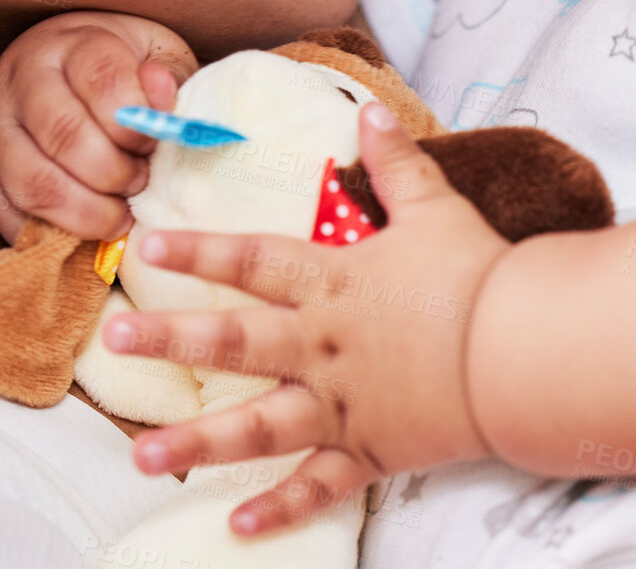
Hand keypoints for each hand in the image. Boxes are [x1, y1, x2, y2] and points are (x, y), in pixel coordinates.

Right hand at [0, 12, 195, 241]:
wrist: (60, 70)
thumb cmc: (119, 70)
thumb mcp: (153, 55)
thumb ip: (166, 76)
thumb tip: (160, 94)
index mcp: (71, 45)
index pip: (101, 78)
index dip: (135, 122)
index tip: (153, 143)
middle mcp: (22, 82)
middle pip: (64, 134)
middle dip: (115, 171)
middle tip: (140, 182)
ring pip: (34, 183)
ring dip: (88, 211)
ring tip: (119, 214)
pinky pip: (13, 218)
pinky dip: (56, 236)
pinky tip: (89, 232)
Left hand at [103, 103, 508, 534]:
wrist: (525, 350)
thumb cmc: (479, 275)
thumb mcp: (436, 206)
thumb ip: (396, 160)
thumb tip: (368, 109)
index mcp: (333, 282)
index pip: (253, 260)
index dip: (198, 251)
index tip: (144, 246)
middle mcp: (322, 346)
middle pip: (233, 342)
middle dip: (168, 339)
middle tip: (111, 340)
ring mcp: (342, 405)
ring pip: (256, 426)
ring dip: (195, 442)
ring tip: (139, 456)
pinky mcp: (373, 452)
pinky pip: (319, 487)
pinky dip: (281, 510)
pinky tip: (238, 527)